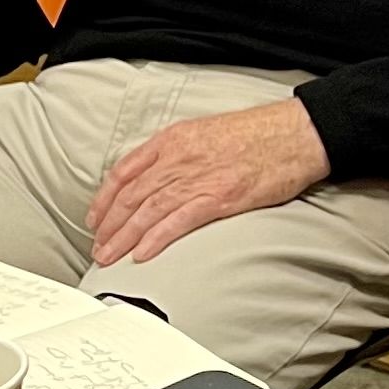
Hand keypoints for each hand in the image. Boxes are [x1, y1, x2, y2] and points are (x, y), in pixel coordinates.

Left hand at [88, 98, 329, 268]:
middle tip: (97, 247)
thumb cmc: (258, 134)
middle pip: (131, 196)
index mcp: (173, 139)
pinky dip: (155, 240)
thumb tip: (159, 175)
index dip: (104, 198)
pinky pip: (177, 222)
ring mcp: (197, 178)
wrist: (293, 135)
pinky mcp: (217, 198)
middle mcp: (178, 158)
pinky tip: (142, 254)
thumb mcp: (206, 131)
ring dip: (124, 238)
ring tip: (110, 257)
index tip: (95, 217)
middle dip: (108, 225)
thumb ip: (179, 152)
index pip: (125, 171)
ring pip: (147, 212)